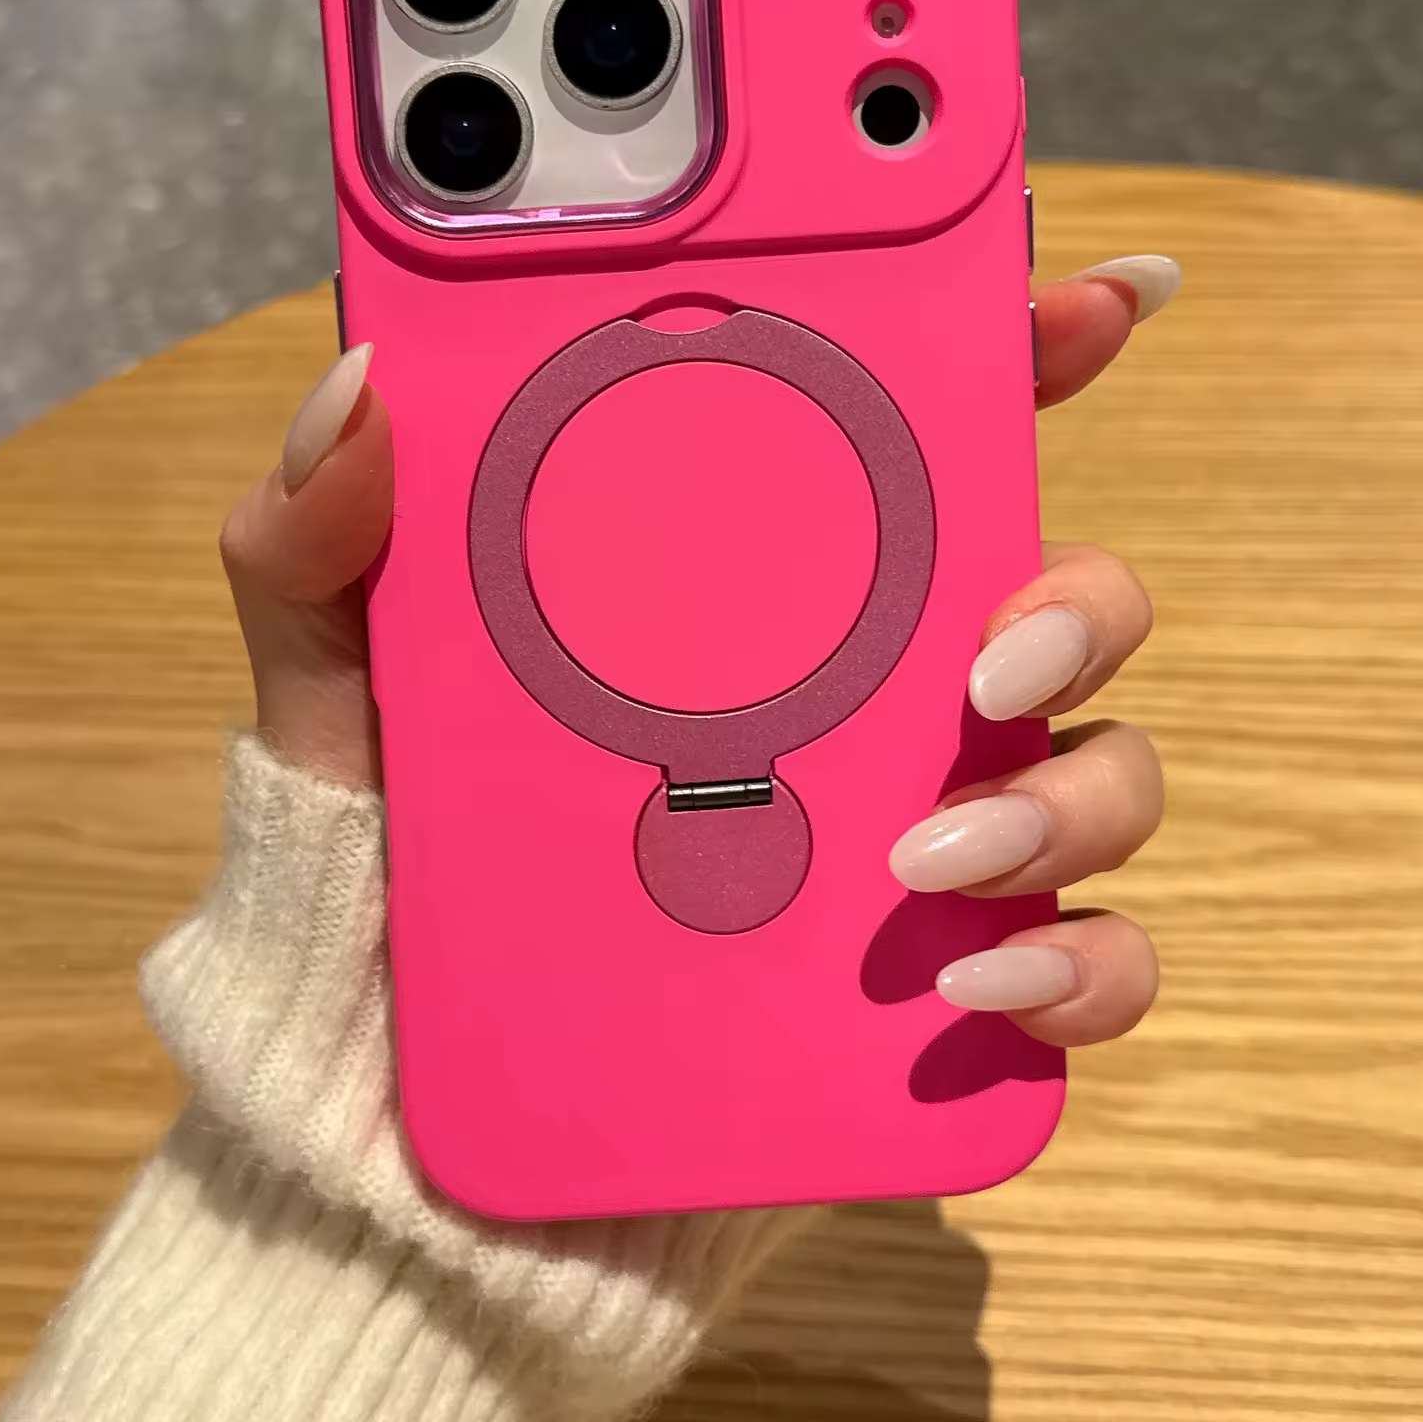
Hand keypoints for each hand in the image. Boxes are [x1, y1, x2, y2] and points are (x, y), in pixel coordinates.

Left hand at [219, 253, 1179, 1049]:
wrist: (398, 1120)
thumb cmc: (390, 872)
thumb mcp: (337, 690)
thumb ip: (321, 540)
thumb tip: (362, 379)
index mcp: (754, 589)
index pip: (913, 444)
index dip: (1017, 356)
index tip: (1095, 301)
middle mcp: (867, 697)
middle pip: (1057, 598)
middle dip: (1076, 603)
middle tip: (989, 660)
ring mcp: (918, 841)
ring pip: (1101, 777)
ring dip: (1062, 804)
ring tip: (923, 859)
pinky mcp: (937, 989)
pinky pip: (1089, 967)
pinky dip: (1075, 969)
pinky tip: (973, 985)